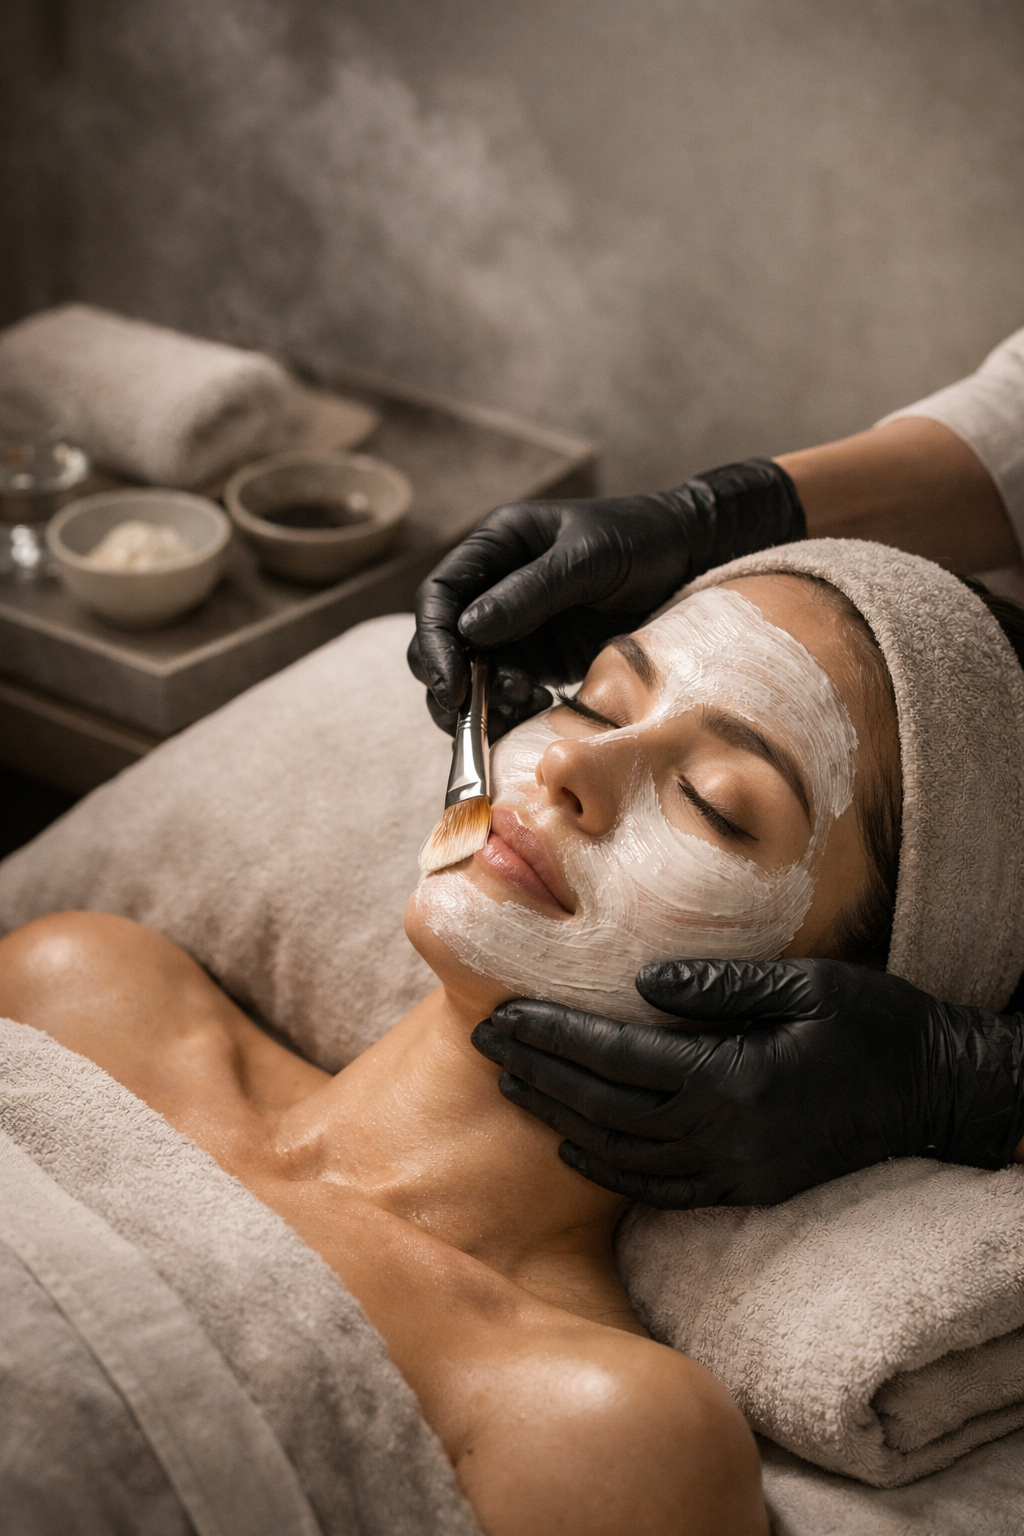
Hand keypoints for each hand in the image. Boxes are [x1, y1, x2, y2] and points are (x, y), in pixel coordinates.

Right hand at [409, 459, 803, 738]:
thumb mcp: (588, 558)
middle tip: (473, 714)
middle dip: (452, 681)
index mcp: (496, 546)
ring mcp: (516, 626)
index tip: (451, 684)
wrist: (693, 558)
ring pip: (472, 675)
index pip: (439, 596)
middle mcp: (495, 587)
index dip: (434, 642)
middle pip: (444, 642)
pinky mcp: (541, 658)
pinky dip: (510, 709)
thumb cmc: (642, 540)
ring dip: (482, 701)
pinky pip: (507, 691)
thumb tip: (468, 629)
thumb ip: (530, 591)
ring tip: (521, 705)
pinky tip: (537, 709)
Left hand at [471, 959, 1023, 1207]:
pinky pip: (659, 1188)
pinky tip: (572, 1145)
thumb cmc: (876, 1026)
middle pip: (602, 1107)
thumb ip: (719, 986)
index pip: (614, 1058)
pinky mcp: (746, 1188)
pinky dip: (607, 1168)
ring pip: (620, 1152)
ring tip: (511, 1084)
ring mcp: (733, 1171)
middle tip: (485, 1042)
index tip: (504, 1013)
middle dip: (537, 1071)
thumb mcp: (807, 985)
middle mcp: (722, 1135)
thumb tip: (640, 982)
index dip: (551, 1035)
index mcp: (731, 1079)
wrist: (938, 1093)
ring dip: (557, 1117)